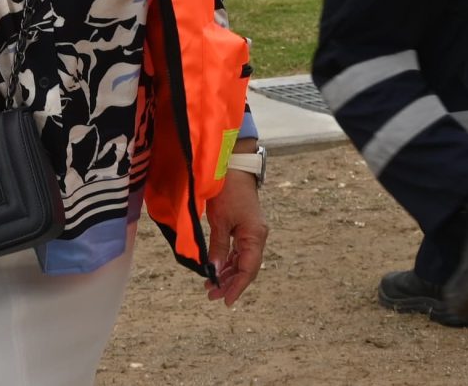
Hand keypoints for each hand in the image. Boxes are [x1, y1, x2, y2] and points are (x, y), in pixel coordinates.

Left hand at [205, 169, 268, 305]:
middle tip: (211, 295)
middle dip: (230, 283)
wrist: (234, 166)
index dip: (237, 287)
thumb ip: (218, 247)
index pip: (248, 269)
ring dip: (228, 273)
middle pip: (246, 268)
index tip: (225, 301)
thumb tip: (214, 271)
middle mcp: (257, 237)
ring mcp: (252, 232)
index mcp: (255, 236)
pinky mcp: (246, 227)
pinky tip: (218, 269)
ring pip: (242, 260)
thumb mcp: (220, 220)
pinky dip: (228, 261)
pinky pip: (239, 250)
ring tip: (211, 286)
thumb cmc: (227, 190)